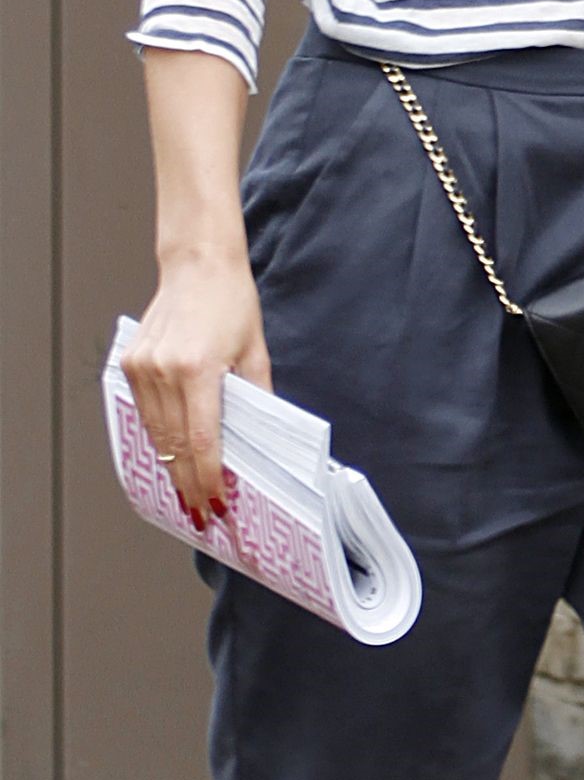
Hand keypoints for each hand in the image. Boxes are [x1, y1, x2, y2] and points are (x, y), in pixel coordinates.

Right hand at [122, 252, 271, 521]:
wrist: (197, 264)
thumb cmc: (231, 302)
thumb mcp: (255, 350)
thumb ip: (256, 397)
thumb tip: (256, 442)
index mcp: (199, 368)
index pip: (202, 440)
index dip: (209, 478)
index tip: (219, 504)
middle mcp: (164, 370)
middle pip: (175, 446)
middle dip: (190, 485)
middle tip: (203, 515)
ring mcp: (142, 368)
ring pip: (155, 435)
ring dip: (171, 468)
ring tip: (189, 496)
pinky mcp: (130, 365)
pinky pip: (145, 414)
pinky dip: (158, 439)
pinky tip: (171, 458)